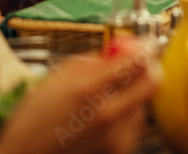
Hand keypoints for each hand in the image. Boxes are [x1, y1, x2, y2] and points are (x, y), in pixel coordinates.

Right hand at [0, 38, 159, 153]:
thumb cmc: (35, 120)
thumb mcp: (58, 78)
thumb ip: (92, 61)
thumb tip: (121, 48)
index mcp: (89, 90)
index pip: (137, 60)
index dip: (144, 47)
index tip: (144, 44)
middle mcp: (108, 114)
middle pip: (152, 81)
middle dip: (148, 68)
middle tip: (137, 65)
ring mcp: (116, 136)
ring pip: (143, 102)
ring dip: (133, 93)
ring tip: (107, 98)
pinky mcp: (120, 150)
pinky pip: (134, 124)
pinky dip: (126, 115)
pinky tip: (103, 118)